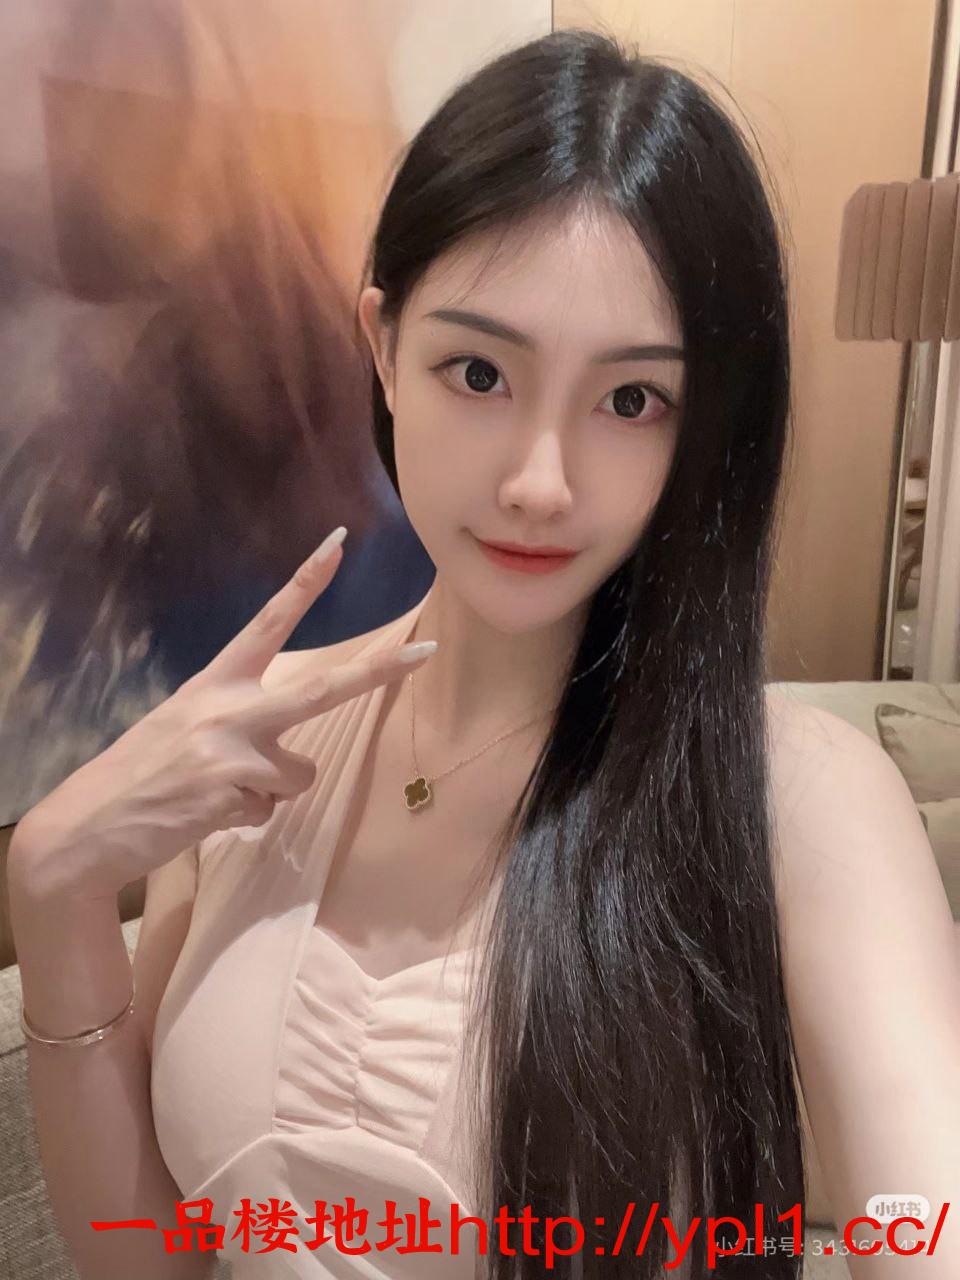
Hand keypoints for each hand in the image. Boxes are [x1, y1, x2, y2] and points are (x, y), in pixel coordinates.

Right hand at [13, 527, 436, 900]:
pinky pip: (270, 810)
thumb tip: (292, 760)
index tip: (339, 542)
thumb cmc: (145, 774)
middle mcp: (228, 707)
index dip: (305, 582)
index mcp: (216, 681)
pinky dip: (247, 820)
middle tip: (427, 650)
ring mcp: (233, 749)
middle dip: (380, 671)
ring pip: (298, 775)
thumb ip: (240, 724)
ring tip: (216, 794)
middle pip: (323, 688)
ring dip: (268, 794)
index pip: (270, 622)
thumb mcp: (187, 728)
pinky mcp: (232, 793)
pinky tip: (204, 815)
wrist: (89, 827)